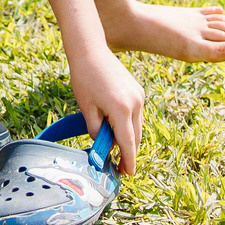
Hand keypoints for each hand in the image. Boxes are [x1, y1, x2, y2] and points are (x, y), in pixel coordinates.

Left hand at [68, 46, 145, 176]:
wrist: (90, 51)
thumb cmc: (84, 79)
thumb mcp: (87, 109)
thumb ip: (97, 131)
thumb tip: (104, 145)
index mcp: (121, 109)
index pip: (127, 143)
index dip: (128, 160)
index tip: (128, 173)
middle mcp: (135, 103)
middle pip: (135, 137)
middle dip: (129, 152)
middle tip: (121, 167)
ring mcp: (139, 96)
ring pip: (138, 126)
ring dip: (129, 139)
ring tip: (117, 150)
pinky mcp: (138, 91)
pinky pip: (136, 115)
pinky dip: (130, 125)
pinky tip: (118, 130)